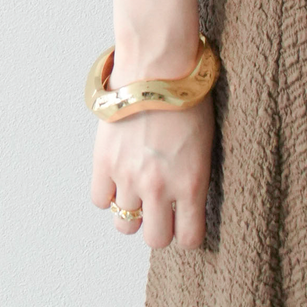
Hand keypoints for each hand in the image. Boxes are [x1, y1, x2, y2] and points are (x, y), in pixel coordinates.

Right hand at [90, 93, 215, 249]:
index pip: (189, 238)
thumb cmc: (189, 97)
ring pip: (125, 224)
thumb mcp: (206, 142)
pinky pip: (100, 200)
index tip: (186, 224)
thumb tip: (185, 201)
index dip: (187, 233)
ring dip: (132, 212)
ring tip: (138, 192)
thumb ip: (194, 177)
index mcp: (192, 183)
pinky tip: (118, 176)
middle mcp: (160, 188)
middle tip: (161, 211)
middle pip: (155, 239)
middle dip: (159, 228)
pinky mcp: (104, 163)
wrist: (159, 66)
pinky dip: (108, 193)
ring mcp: (129, 177)